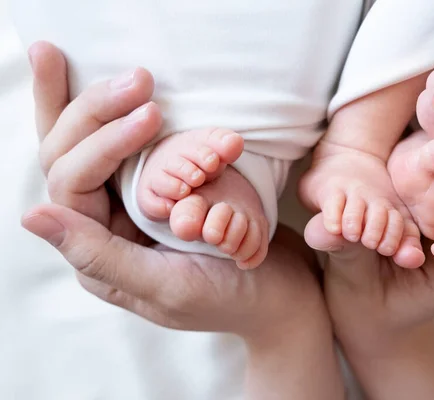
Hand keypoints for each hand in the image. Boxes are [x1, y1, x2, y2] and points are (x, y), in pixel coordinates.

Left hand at [22, 41, 343, 398]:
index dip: (106, 141)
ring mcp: (134, 206)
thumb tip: (31, 215)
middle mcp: (107, 224)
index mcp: (98, 251)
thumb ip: (99, 255)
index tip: (152, 113)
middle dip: (97, 110)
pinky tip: (123, 92)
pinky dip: (124, 117)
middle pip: (73, 153)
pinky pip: (133, 146)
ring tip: (132, 74)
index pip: (75, 182)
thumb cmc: (228, 300)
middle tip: (139, 78)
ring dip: (103, 105)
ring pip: (95, 144)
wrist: (281, 296)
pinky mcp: (164, 192)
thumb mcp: (165, 286)